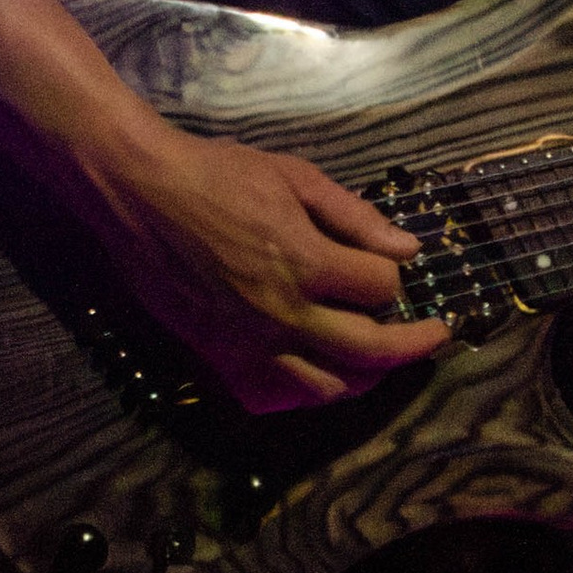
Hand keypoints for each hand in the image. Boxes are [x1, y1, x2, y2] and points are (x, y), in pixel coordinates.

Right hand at [101, 126, 451, 413]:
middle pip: (370, 351)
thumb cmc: (216, 174)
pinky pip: (272, 398)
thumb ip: (355, 216)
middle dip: (413, 344)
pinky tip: (316, 372)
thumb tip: (408, 249)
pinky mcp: (218, 358)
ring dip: (363, 377)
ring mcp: (248, 344)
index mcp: (303, 262)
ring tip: (378, 359)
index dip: (394, 276)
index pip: (380, 288)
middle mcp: (281, 314)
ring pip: (326, 388)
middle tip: (434, 335)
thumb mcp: (294, 176)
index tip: (391, 267)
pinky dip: (303, 394)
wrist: (138, 191)